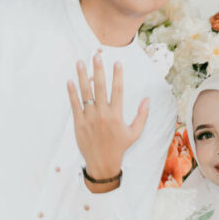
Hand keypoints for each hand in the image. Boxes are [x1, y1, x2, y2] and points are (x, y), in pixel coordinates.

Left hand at [67, 53, 149, 191]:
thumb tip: (148, 99)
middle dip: (98, 70)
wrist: (102, 164)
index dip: (117, 75)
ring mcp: (90, 118)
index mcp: (117, 115)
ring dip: (82, 76)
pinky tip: (70, 81)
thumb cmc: (119, 147)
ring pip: (85, 93)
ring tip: (80, 62)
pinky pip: (75, 105)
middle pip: (100, 87)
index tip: (117, 62)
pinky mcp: (79, 123)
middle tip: (96, 55)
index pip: (118, 90)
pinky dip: (72, 93)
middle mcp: (103, 115)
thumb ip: (142, 115)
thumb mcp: (134, 133)